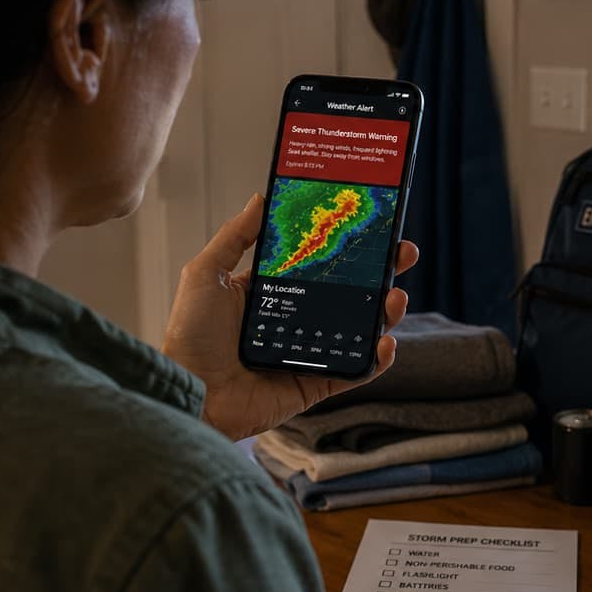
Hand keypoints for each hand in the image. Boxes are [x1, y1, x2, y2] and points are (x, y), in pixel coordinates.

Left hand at [163, 193, 419, 440]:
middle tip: (403, 252)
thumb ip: (234, 236)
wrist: (189, 393)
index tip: (370, 224)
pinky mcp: (315, 384)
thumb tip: (261, 198)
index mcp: (272, 292)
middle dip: (380, 272)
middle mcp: (294, 319)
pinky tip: (386, 342)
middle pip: (348, 291)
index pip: (318, 263)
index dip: (345, 245)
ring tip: (396, 297)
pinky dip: (376, 359)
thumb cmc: (190, 337)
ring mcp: (308, 352)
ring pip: (358, 328)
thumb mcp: (206, 274)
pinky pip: (354, 371)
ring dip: (385, 312)